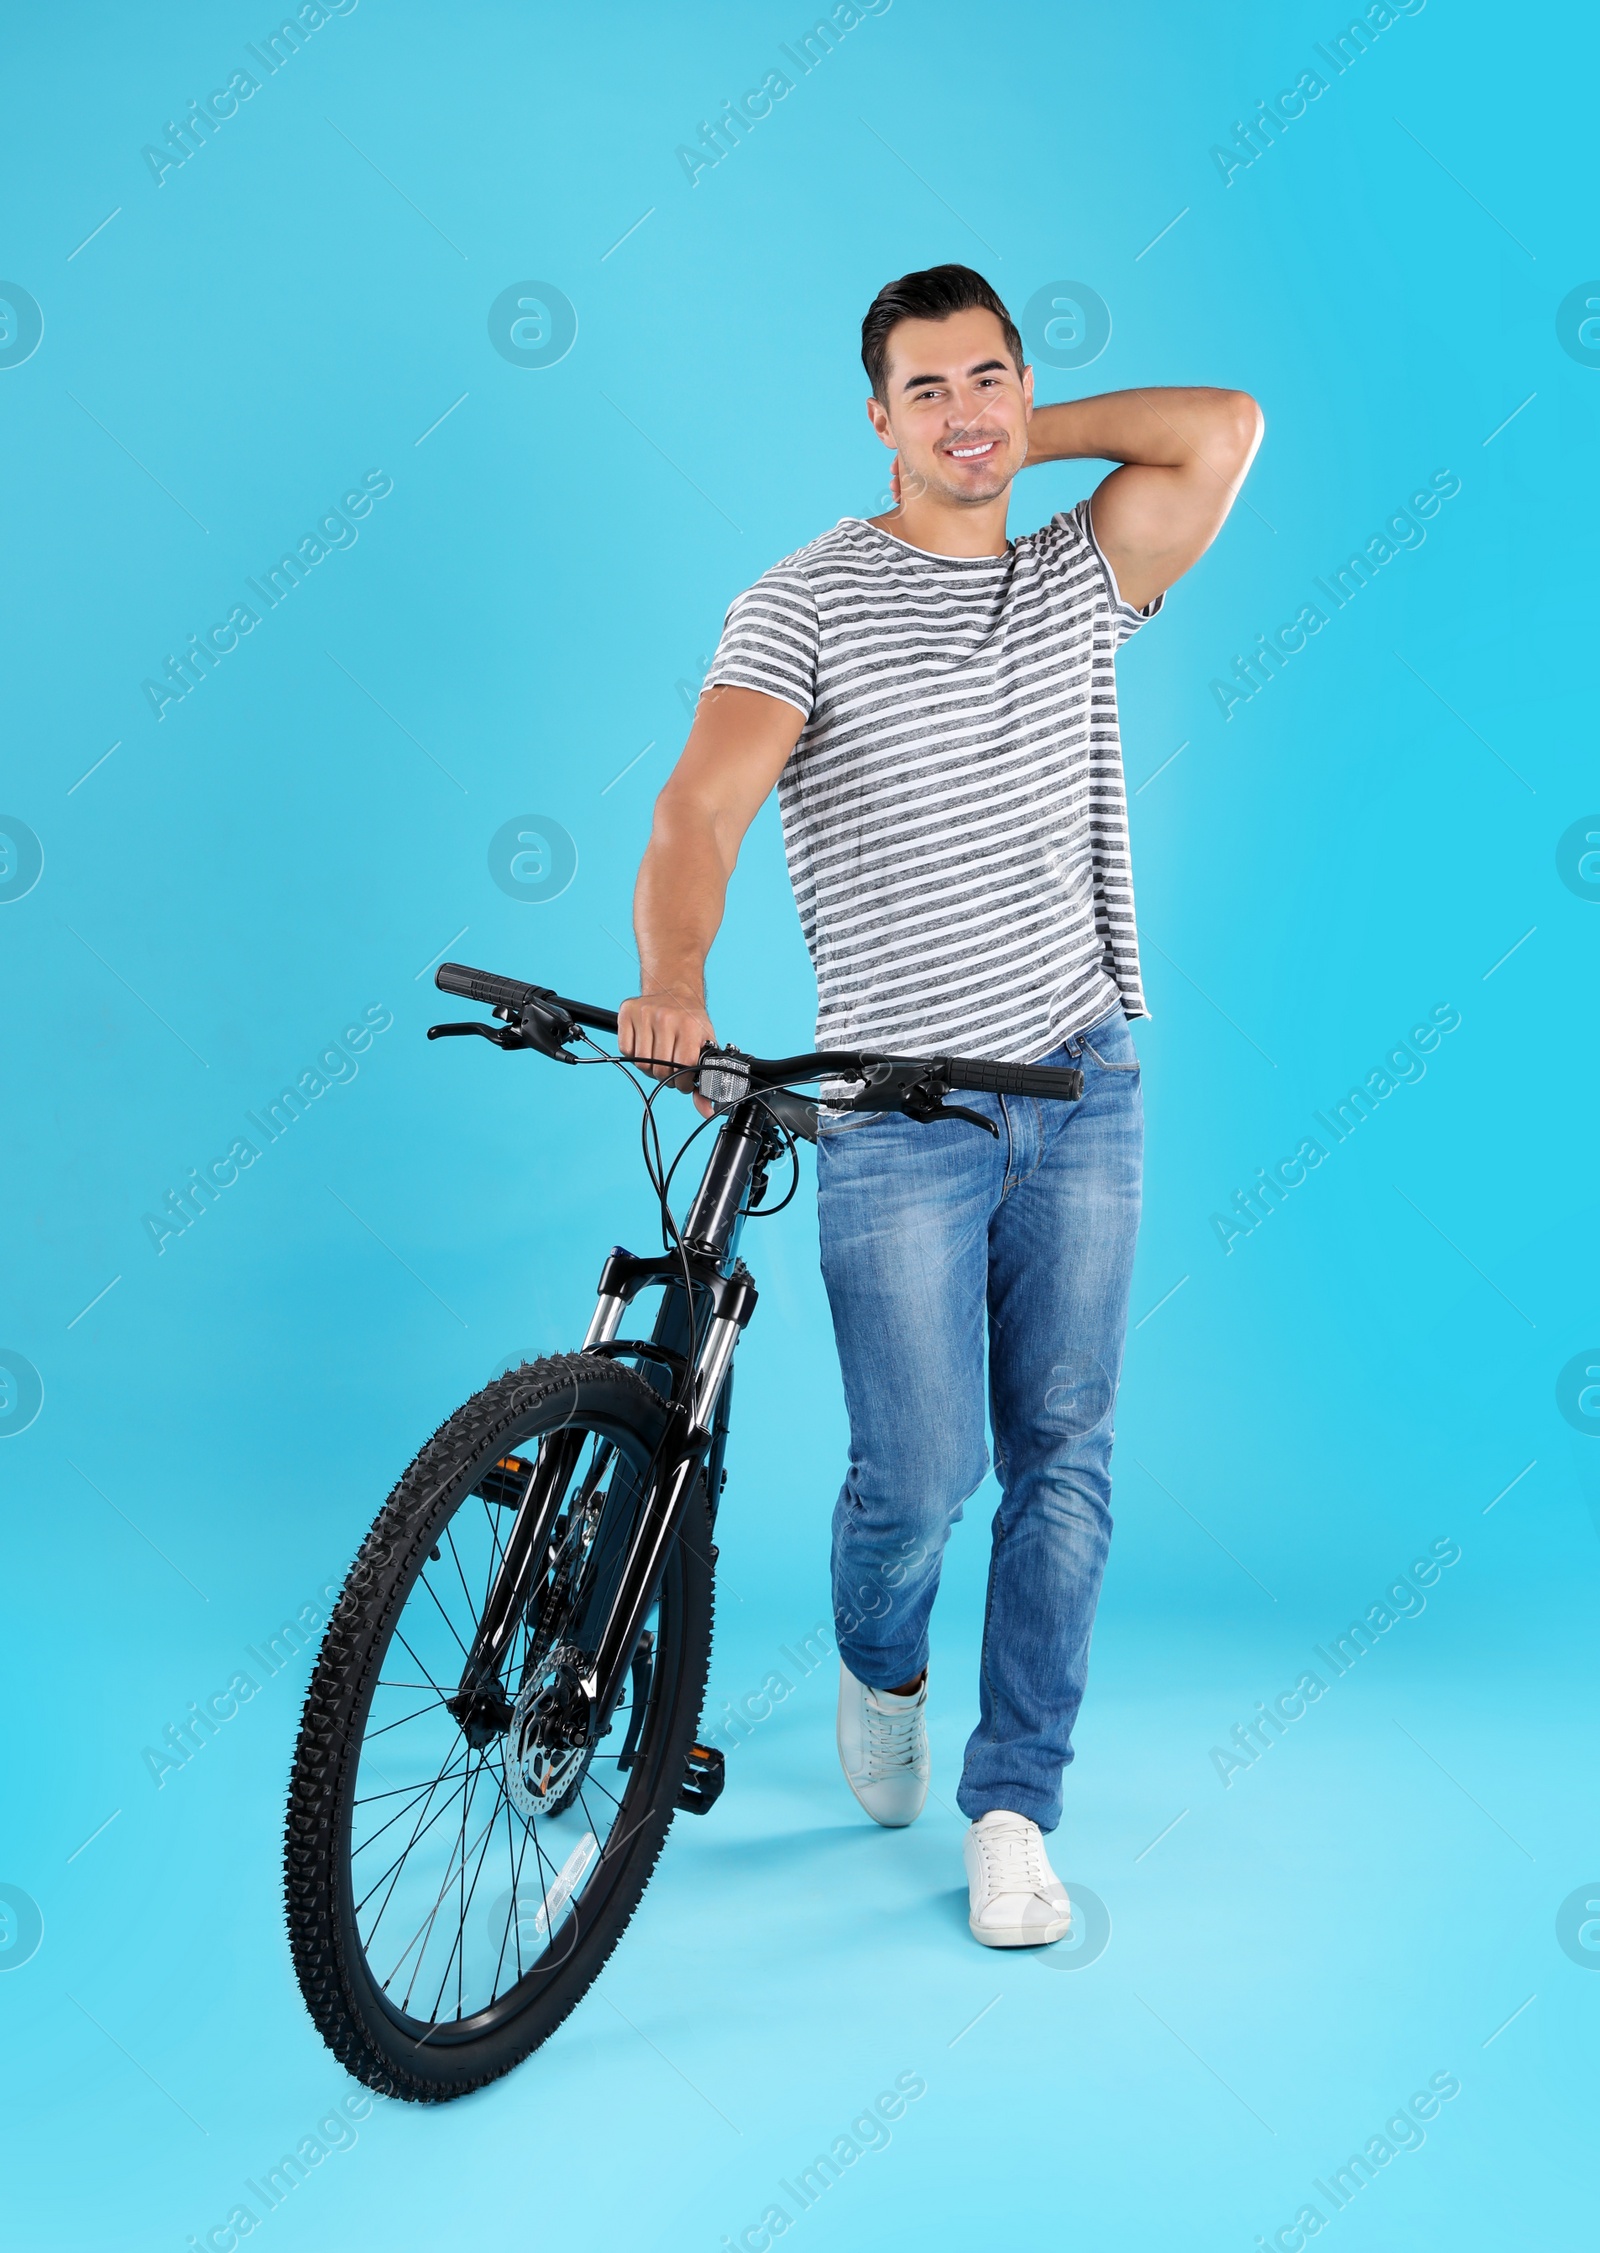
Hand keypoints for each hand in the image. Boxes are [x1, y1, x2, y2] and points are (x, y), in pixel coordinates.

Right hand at [617, 989, 716, 1117]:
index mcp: (690, 1025)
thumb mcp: (705, 1046)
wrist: (675, 990)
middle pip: (660, 1069)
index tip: (684, 1081)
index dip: (683, 1082)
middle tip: (671, 1069)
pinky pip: (626, 1049)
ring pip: (641, 1062)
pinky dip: (634, 1054)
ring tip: (659, 1057)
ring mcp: (645, 1013)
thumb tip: (706, 1110)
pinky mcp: (627, 1011)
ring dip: (650, 1068)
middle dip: (666, 1077)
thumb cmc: (691, 1022)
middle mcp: (667, 1017)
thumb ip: (705, 1080)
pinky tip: (645, 1044)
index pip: (682, 1068)